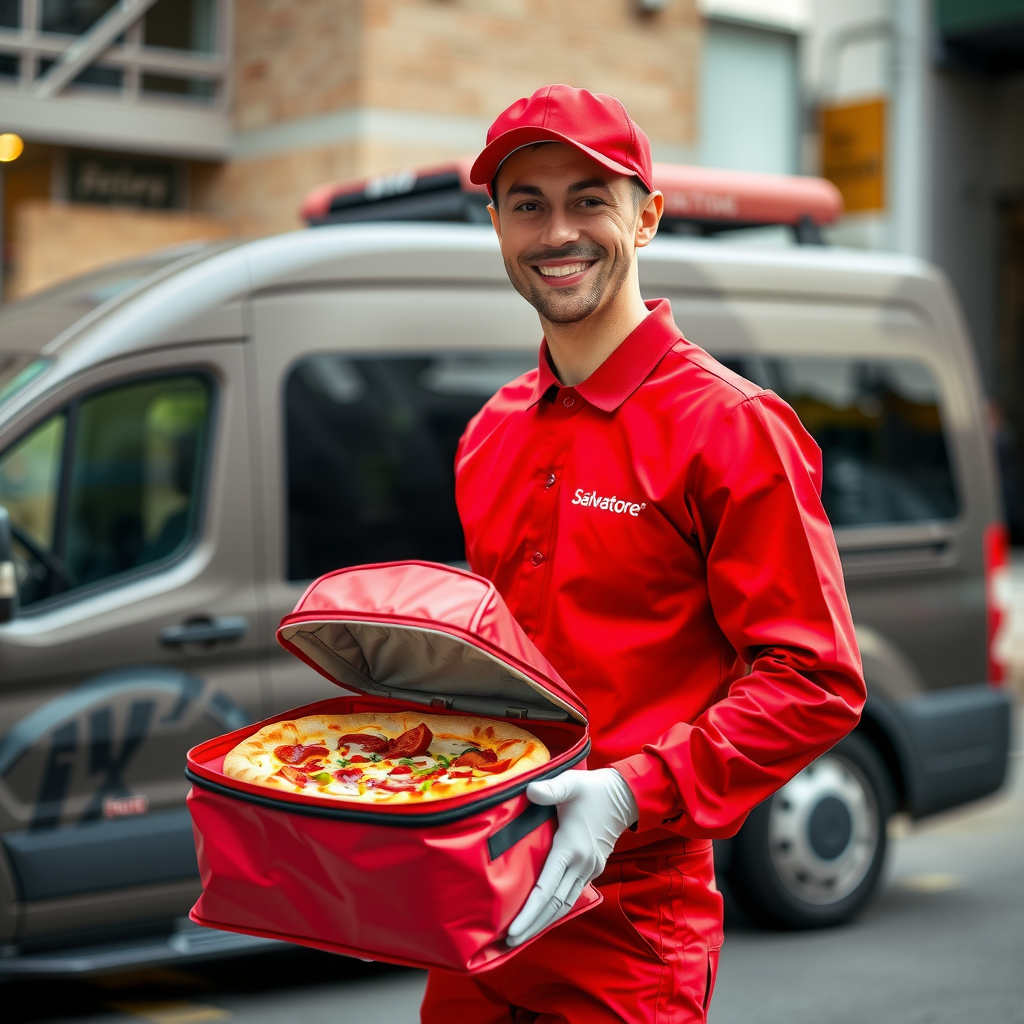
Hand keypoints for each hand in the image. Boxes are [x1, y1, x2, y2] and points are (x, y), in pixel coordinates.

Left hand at [506, 768, 637, 946]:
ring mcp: (589, 868)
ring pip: (565, 904)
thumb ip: (550, 789)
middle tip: (510, 943)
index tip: (513, 930)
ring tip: (523, 936)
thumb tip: (529, 791)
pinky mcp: (593, 868)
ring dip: (545, 921)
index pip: (547, 888)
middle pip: (554, 905)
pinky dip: (558, 908)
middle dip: (532, 925)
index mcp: (571, 848)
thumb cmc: (593, 789)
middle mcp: (581, 864)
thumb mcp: (570, 784)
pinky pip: (573, 894)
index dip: (529, 912)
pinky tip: (545, 914)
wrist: (624, 796)